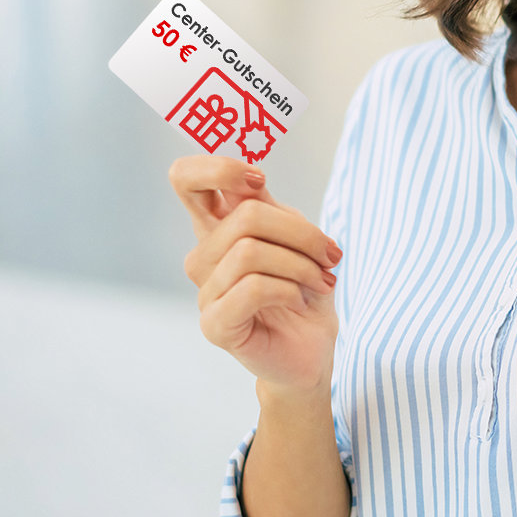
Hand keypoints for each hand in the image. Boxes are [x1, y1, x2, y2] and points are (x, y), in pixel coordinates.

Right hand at [172, 156, 342, 394]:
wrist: (313, 348)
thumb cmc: (306, 289)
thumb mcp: (296, 238)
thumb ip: (270, 208)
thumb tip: (253, 183)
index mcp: (219, 226)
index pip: (185, 178)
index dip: (218, 168)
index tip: (260, 182)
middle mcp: (204, 255)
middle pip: (245, 215)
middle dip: (301, 233)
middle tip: (330, 255)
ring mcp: (205, 291)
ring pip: (250, 251)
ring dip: (301, 265)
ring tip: (322, 281)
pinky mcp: (214, 324)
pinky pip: (252, 288)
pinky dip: (289, 290)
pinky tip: (299, 300)